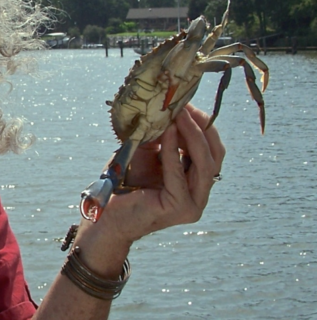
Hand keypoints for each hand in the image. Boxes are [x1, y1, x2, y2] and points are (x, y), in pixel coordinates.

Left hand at [98, 104, 225, 244]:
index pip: (212, 151)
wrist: (105, 214)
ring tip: (178, 114)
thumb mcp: (148, 152)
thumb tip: (171, 107)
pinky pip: (179, 172)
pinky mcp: (179, 207)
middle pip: (214, 155)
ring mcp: (192, 204)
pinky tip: (167, 131)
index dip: (203, 126)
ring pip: (204, 163)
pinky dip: (173, 149)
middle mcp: (199, 195)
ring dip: (191, 134)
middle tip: (185, 106)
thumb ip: (162, 136)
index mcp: (196, 183)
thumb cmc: (125, 183)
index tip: (188, 104)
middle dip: (201, 127)